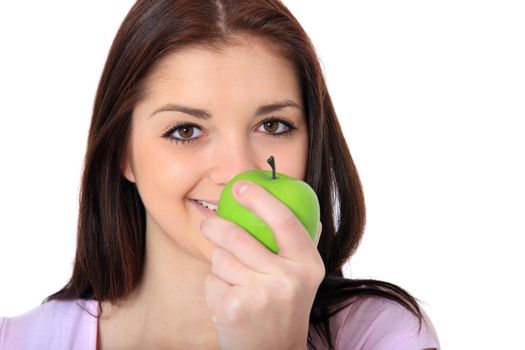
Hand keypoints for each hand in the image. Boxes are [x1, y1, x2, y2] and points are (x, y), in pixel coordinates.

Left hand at [200, 180, 324, 349]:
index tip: (241, 186)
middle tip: (209, 223)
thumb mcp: (303, 278)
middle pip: (238, 237)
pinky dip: (214, 287)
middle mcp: (288, 279)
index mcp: (308, 264)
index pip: (284, 220)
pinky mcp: (234, 308)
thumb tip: (304, 205)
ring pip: (221, 258)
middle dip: (216, 226)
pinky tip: (229, 301)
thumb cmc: (284, 309)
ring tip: (234, 281)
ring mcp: (260, 295)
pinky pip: (211, 280)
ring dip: (220, 265)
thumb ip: (302, 243)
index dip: (260, 199)